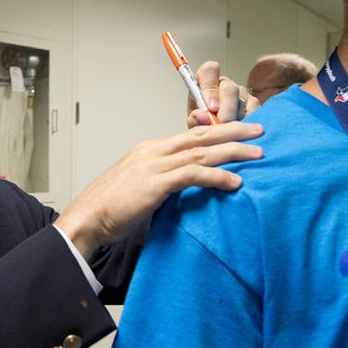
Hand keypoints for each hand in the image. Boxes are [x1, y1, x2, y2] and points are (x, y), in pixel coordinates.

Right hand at [54, 122, 262, 258]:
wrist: (87, 218)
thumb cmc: (110, 209)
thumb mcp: (139, 188)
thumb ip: (160, 183)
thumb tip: (182, 191)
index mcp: (149, 150)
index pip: (190, 135)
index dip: (218, 132)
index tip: (240, 132)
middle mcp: (153, 151)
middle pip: (201, 134)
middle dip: (233, 130)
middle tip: (259, 129)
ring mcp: (154, 165)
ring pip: (202, 151)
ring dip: (233, 151)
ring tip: (257, 153)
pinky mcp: (155, 184)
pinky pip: (193, 175)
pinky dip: (217, 177)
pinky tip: (236, 183)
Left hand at [187, 61, 259, 127]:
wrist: (213, 136)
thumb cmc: (202, 125)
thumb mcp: (194, 123)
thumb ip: (195, 119)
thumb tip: (201, 115)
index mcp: (206, 82)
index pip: (208, 71)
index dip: (209, 88)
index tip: (210, 108)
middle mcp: (224, 84)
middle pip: (229, 88)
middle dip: (226, 109)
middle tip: (221, 124)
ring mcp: (241, 92)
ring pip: (242, 102)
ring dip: (235, 120)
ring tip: (227, 134)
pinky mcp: (253, 104)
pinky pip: (253, 112)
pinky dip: (246, 124)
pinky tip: (239, 133)